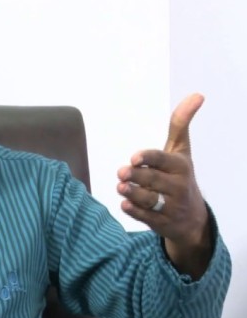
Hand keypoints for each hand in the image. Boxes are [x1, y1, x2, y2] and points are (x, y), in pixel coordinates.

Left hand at [116, 93, 211, 278]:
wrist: (191, 217)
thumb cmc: (179, 176)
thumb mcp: (181, 151)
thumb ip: (180, 125)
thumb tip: (197, 95)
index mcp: (180, 167)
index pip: (164, 160)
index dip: (149, 158)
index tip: (134, 157)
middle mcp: (178, 187)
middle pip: (154, 181)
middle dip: (137, 177)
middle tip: (121, 172)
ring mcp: (171, 207)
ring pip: (150, 200)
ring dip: (134, 194)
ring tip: (120, 187)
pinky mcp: (162, 223)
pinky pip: (147, 218)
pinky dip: (135, 212)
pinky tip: (124, 205)